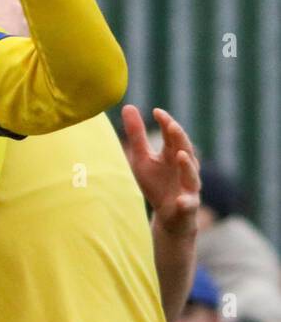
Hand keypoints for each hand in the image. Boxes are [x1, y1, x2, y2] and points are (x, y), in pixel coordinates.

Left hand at [122, 105, 199, 238]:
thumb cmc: (156, 183)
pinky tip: (181, 200)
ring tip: (181, 155)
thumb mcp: (141, 158)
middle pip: (185, 150)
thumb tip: (128, 106)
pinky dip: (185, 202)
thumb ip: (137, 135)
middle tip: (171, 125)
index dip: (166, 123)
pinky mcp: (187, 206)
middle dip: (179, 138)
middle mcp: (185, 168)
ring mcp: (189, 187)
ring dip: (187, 166)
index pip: (172, 136)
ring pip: (192, 176)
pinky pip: (188, 204)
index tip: (156, 111)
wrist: (168, 215)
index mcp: (173, 155)